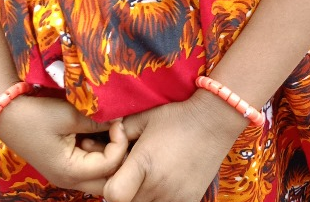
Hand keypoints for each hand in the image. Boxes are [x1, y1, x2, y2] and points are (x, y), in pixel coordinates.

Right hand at [0, 96, 128, 194]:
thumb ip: (97, 122)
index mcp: (70, 172)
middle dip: (118, 156)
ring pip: (98, 175)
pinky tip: (93, 133)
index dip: (120, 142)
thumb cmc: (37, 115)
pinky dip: (95, 152)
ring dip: (107, 154)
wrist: (7, 114)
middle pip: (106, 180)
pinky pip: (87, 166)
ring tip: (105, 129)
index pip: (109, 165)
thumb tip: (120, 121)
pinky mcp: (63, 165)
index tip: (118, 120)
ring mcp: (65, 175)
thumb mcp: (70, 115)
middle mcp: (69, 180)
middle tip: (118, 130)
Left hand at [103, 93, 245, 201]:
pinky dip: (156, 200)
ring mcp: (175, 198)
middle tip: (128, 173)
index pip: (113, 195)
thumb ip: (119, 132)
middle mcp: (159, 186)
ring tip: (144, 178)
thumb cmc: (176, 116)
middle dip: (122, 192)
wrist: (214, 121)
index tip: (113, 172)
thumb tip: (96, 141)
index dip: (108, 186)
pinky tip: (160, 184)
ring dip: (138, 198)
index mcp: (144, 164)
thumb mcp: (143, 118)